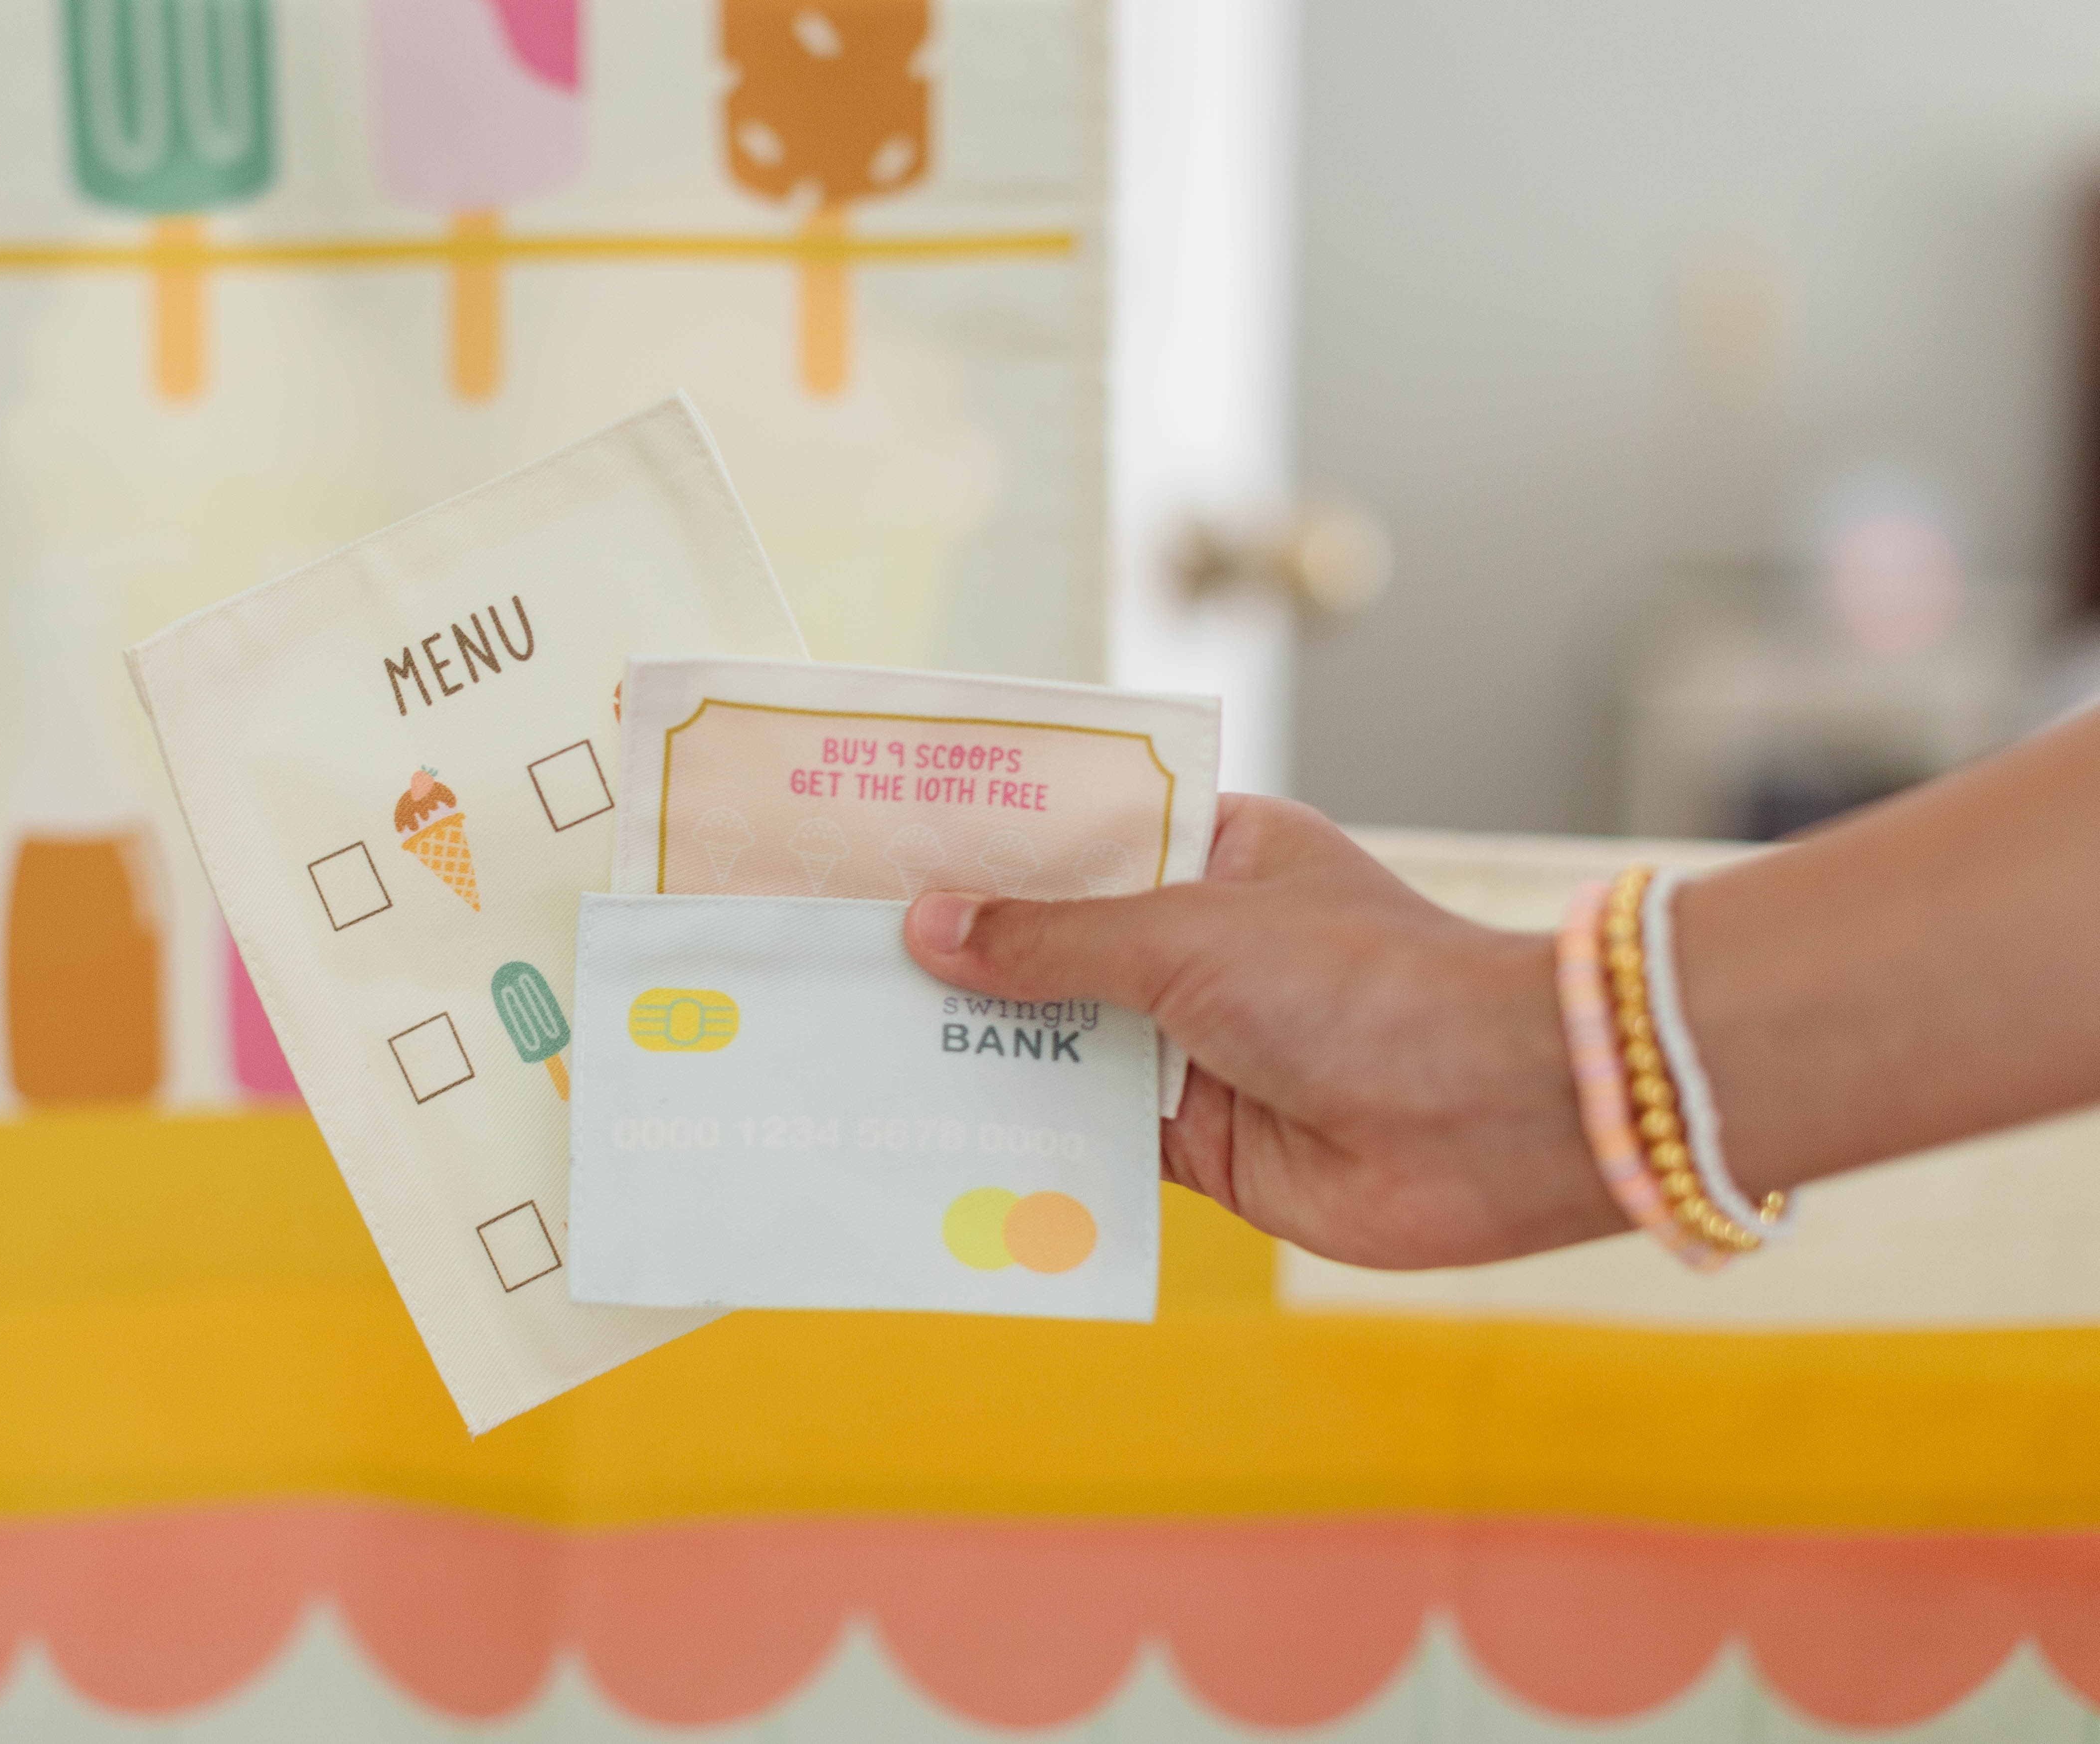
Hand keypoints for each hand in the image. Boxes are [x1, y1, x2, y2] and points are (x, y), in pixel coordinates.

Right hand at [903, 796, 1622, 1268]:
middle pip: (1057, 945)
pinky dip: (1029, 1139)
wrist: (1494, 1120)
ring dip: (983, 1052)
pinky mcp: (1205, 1142)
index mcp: (1217, 855)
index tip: (889, 845)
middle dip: (965, 957)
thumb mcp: (1188, 937)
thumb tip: (930, 929)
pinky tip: (935, 1135)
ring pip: (1065, 1044)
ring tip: (858, 1044)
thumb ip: (1054, 940)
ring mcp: (1201, 1045)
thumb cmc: (1362, 986)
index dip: (990, 844)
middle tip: (839, 955)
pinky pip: (1094, 1135)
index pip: (1082, 834)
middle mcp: (1203, 946)